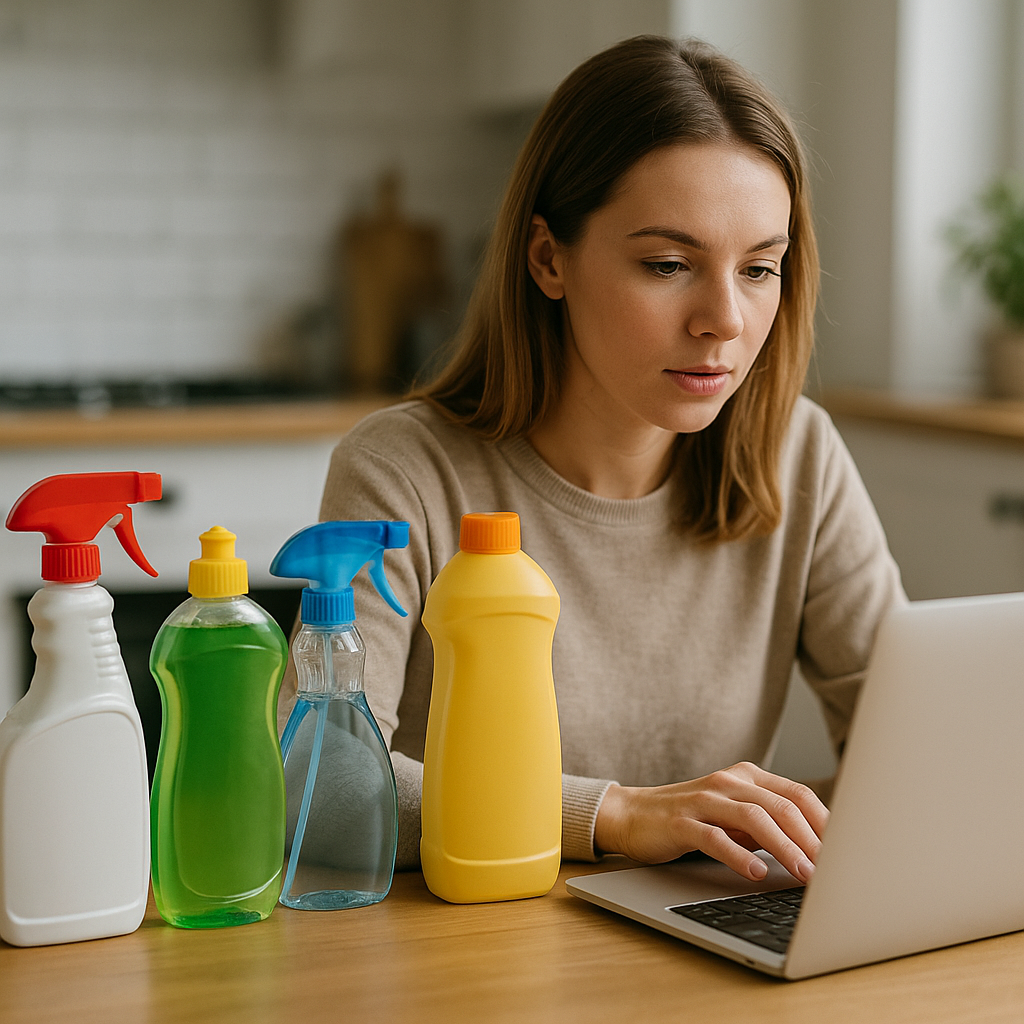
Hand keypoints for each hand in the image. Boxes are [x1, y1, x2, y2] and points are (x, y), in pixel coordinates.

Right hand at [593, 762, 828, 882]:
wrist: (633, 815)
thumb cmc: (693, 819)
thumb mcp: (735, 818)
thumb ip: (770, 826)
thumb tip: (819, 852)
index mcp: (747, 777)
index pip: (798, 794)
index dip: (825, 822)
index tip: (848, 852)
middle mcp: (728, 782)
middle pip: (781, 806)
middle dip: (812, 839)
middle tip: (833, 870)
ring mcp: (704, 799)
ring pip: (754, 817)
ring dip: (784, 847)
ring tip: (804, 874)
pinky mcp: (681, 821)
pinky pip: (714, 836)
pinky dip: (738, 855)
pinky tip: (754, 873)